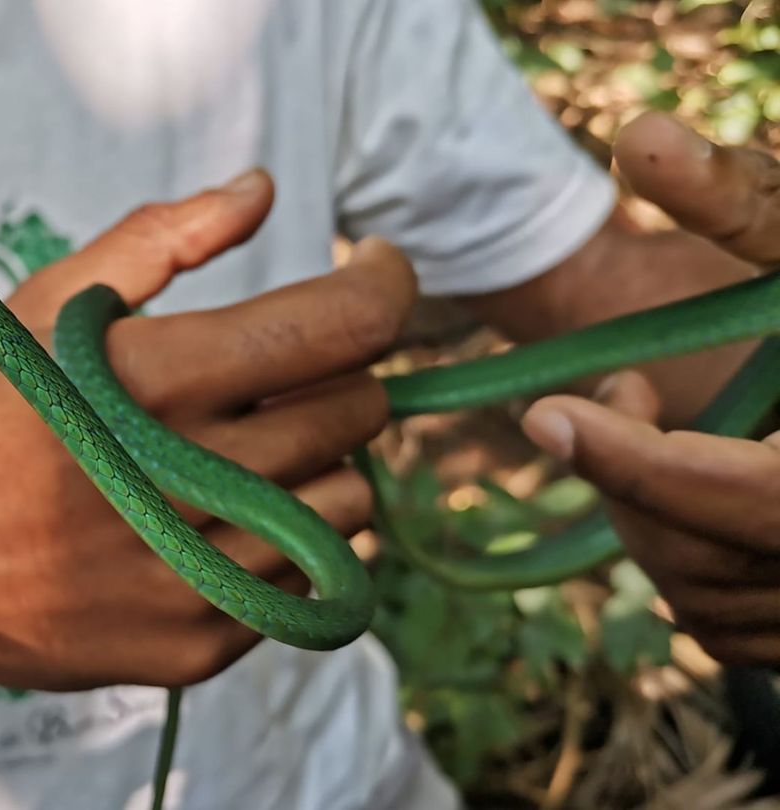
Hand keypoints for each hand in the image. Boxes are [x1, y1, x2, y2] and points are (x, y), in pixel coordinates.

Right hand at [0, 171, 418, 721]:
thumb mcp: (39, 309)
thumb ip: (158, 239)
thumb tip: (260, 191)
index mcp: (152, 382)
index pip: (341, 327)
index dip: (382, 284)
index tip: (373, 272)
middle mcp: (186, 483)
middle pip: (359, 413)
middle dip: (337, 375)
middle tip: (277, 372)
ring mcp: (195, 576)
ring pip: (352, 503)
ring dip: (318, 465)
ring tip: (242, 453)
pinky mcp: (197, 645)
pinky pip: (311, 584)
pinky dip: (287, 543)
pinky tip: (218, 521)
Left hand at [523, 113, 779, 665]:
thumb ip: (752, 202)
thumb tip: (639, 138)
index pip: (733, 493)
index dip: (630, 458)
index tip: (545, 413)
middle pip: (704, 557)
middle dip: (635, 479)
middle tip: (618, 397)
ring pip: (707, 603)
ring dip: (655, 520)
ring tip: (662, 430)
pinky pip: (732, 630)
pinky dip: (694, 564)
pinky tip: (702, 493)